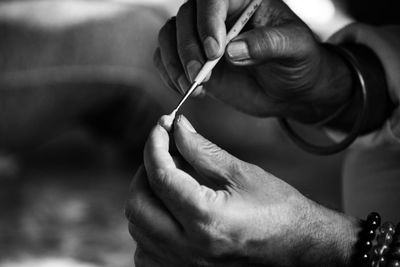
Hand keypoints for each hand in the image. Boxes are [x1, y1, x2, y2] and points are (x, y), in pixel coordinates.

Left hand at [125, 115, 358, 266]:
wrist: (299, 248)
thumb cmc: (278, 210)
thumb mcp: (241, 173)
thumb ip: (203, 149)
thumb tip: (178, 128)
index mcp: (205, 219)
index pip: (160, 176)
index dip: (155, 144)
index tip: (161, 127)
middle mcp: (189, 248)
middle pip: (138, 204)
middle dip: (144, 172)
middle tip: (164, 155)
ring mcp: (184, 266)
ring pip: (138, 229)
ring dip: (146, 198)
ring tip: (168, 182)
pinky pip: (146, 252)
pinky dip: (148, 227)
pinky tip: (168, 213)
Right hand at [154, 0, 352, 122]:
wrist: (290, 90)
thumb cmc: (297, 62)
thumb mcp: (294, 49)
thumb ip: (268, 45)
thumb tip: (233, 50)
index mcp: (244, 2)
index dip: (208, 20)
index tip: (215, 51)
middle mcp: (218, 16)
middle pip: (186, 16)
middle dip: (188, 48)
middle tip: (201, 74)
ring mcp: (202, 38)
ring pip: (169, 35)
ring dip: (173, 61)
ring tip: (191, 84)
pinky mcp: (193, 60)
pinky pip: (166, 58)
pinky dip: (168, 73)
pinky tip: (186, 88)